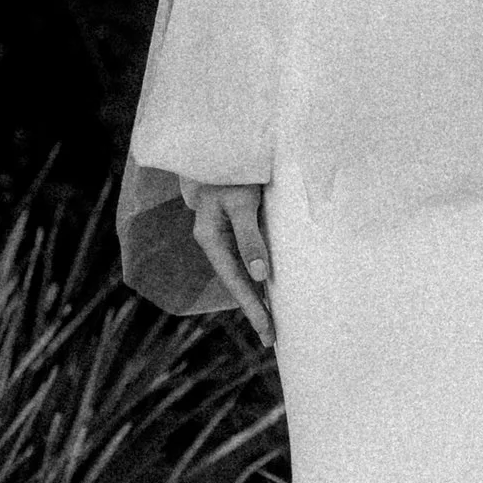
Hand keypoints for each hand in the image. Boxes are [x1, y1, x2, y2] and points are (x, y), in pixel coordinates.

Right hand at [184, 179, 275, 348]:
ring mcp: (222, 235)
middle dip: (254, 310)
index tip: (268, 330)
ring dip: (256, 297)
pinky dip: (256, 277)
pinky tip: (266, 289)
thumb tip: (260, 276)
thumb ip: (249, 238)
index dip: (252, 307)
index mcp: (210, 238)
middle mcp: (213, 241)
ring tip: (271, 322)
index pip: (235, 281)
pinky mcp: (232, 227)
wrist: (222, 143)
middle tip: (272, 339)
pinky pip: (245, 259)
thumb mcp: (241, 203)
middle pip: (236, 283)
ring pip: (240, 273)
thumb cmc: (232, 171)